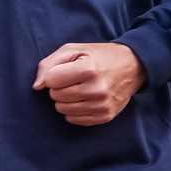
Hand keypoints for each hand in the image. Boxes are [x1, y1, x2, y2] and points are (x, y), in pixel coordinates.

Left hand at [32, 42, 146, 126]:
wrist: (133, 66)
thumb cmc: (97, 57)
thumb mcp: (73, 50)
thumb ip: (48, 64)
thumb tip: (37, 87)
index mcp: (88, 69)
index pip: (51, 80)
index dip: (54, 74)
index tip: (66, 69)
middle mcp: (96, 89)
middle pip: (55, 95)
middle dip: (59, 87)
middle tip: (74, 79)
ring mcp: (102, 105)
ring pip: (62, 109)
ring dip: (66, 99)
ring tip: (80, 88)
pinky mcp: (105, 116)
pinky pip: (73, 119)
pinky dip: (74, 110)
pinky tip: (85, 99)